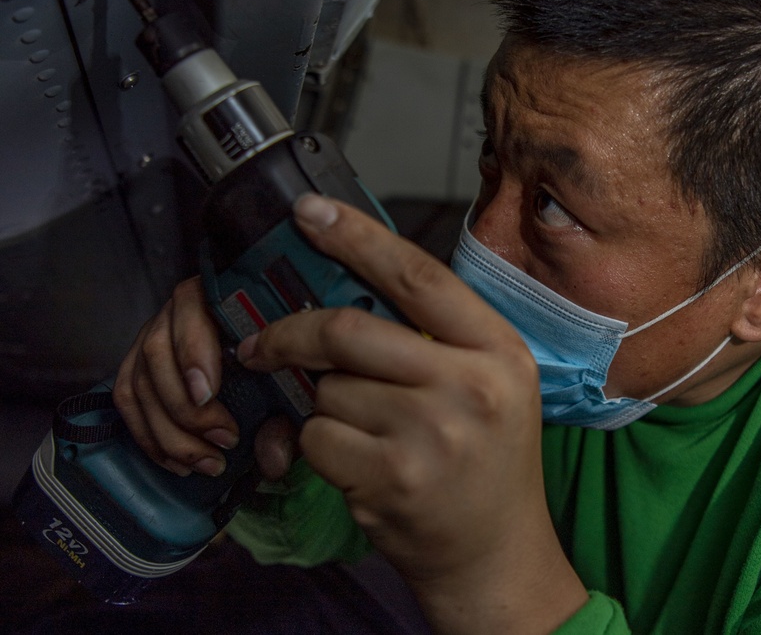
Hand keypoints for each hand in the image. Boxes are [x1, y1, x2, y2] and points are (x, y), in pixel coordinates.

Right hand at [112, 277, 295, 480]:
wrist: (265, 344)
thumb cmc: (280, 354)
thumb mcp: (291, 370)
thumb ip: (288, 410)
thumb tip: (273, 457)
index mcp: (215, 294)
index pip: (191, 311)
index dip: (193, 354)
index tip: (208, 394)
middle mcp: (176, 310)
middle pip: (158, 353)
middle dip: (187, 408)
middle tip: (224, 440)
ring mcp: (151, 335)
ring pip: (139, 382)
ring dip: (169, 432)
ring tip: (206, 462)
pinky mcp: (137, 364)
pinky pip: (127, 401)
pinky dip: (148, 436)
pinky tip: (177, 462)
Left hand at [238, 194, 588, 633]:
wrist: (497, 550)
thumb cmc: (488, 459)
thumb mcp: (491, 383)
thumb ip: (438, 337)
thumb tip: (349, 291)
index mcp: (497, 349)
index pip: (418, 277)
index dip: (357, 238)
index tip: (308, 211)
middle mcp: (469, 386)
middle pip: (349, 331)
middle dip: (290, 334)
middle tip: (262, 344)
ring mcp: (430, 435)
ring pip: (326, 390)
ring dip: (322, 406)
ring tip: (362, 431)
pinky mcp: (389, 478)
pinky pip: (315, 439)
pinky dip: (317, 447)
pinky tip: (356, 464)